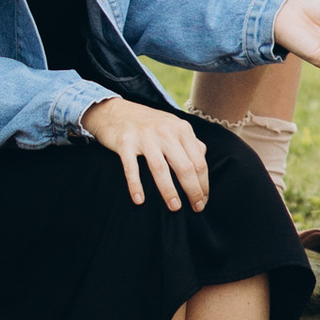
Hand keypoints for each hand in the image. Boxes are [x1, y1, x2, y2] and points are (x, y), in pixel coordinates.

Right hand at [84, 96, 210, 210]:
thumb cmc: (148, 124)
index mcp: (181, 128)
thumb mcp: (172, 126)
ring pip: (160, 168)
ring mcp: (144, 136)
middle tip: (196, 208)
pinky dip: (135, 185)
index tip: (203, 200)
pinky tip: (139, 200)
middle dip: (193, 190)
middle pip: (184, 166)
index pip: (198, 161)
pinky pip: (131, 167)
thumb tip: (203, 156)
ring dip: (169, 190)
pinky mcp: (125, 142)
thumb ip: (188, 140)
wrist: (115, 111)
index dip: (203, 183)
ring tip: (175, 207)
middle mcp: (165, 131)